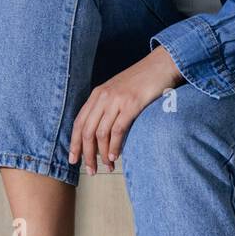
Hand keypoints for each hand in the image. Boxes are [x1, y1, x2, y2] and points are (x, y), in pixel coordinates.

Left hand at [68, 46, 182, 174]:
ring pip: (101, 133)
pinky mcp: (132, 104)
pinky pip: (117, 130)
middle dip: (86, 154)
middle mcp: (103, 97)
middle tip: (91, 170)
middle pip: (87, 131)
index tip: (73, 160)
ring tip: (107, 167)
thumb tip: (101, 134)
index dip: (74, 143)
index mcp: (97, 94)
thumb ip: (108, 107)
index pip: (79, 122)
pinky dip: (114, 146)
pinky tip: (115, 155)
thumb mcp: (118, 91)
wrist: (161, 65)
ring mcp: (117, 100)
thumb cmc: (142, 81)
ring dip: (101, 154)